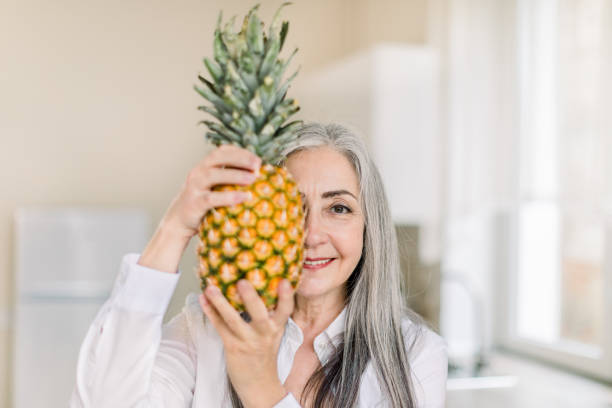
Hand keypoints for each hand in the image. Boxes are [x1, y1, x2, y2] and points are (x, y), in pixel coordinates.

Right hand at [163, 144, 261, 240]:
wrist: (178, 222)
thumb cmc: (202, 203)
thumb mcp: (213, 187)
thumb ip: (228, 179)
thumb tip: (258, 177)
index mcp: (204, 166)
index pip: (221, 151)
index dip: (240, 152)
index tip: (257, 160)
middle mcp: (198, 172)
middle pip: (218, 158)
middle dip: (239, 159)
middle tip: (257, 166)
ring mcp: (194, 187)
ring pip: (213, 175)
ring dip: (235, 175)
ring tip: (253, 179)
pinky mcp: (194, 203)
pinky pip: (211, 198)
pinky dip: (228, 197)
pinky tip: (243, 197)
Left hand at [199, 278, 294, 407]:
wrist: (259, 384)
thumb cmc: (265, 354)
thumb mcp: (274, 334)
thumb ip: (271, 315)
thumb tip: (261, 287)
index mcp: (276, 327)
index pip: (286, 310)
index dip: (287, 296)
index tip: (285, 281)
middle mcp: (264, 333)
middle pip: (258, 313)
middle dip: (250, 297)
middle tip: (242, 281)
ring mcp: (248, 341)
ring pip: (233, 318)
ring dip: (220, 301)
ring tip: (211, 287)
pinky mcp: (233, 347)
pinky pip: (220, 327)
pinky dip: (210, 312)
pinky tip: (203, 300)